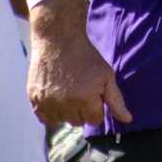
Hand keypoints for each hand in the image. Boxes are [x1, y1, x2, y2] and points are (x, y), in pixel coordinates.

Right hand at [26, 0, 129, 128]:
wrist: (58, 39)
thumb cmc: (85, 56)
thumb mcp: (106, 75)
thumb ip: (116, 101)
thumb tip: (127, 120)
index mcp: (86, 98)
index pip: (95, 120)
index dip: (96, 107)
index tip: (93, 93)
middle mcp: (66, 103)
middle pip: (78, 122)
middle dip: (81, 109)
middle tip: (79, 89)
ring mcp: (48, 101)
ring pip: (61, 121)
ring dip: (65, 111)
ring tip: (66, 91)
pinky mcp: (34, 98)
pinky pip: (44, 118)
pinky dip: (50, 111)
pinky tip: (55, 97)